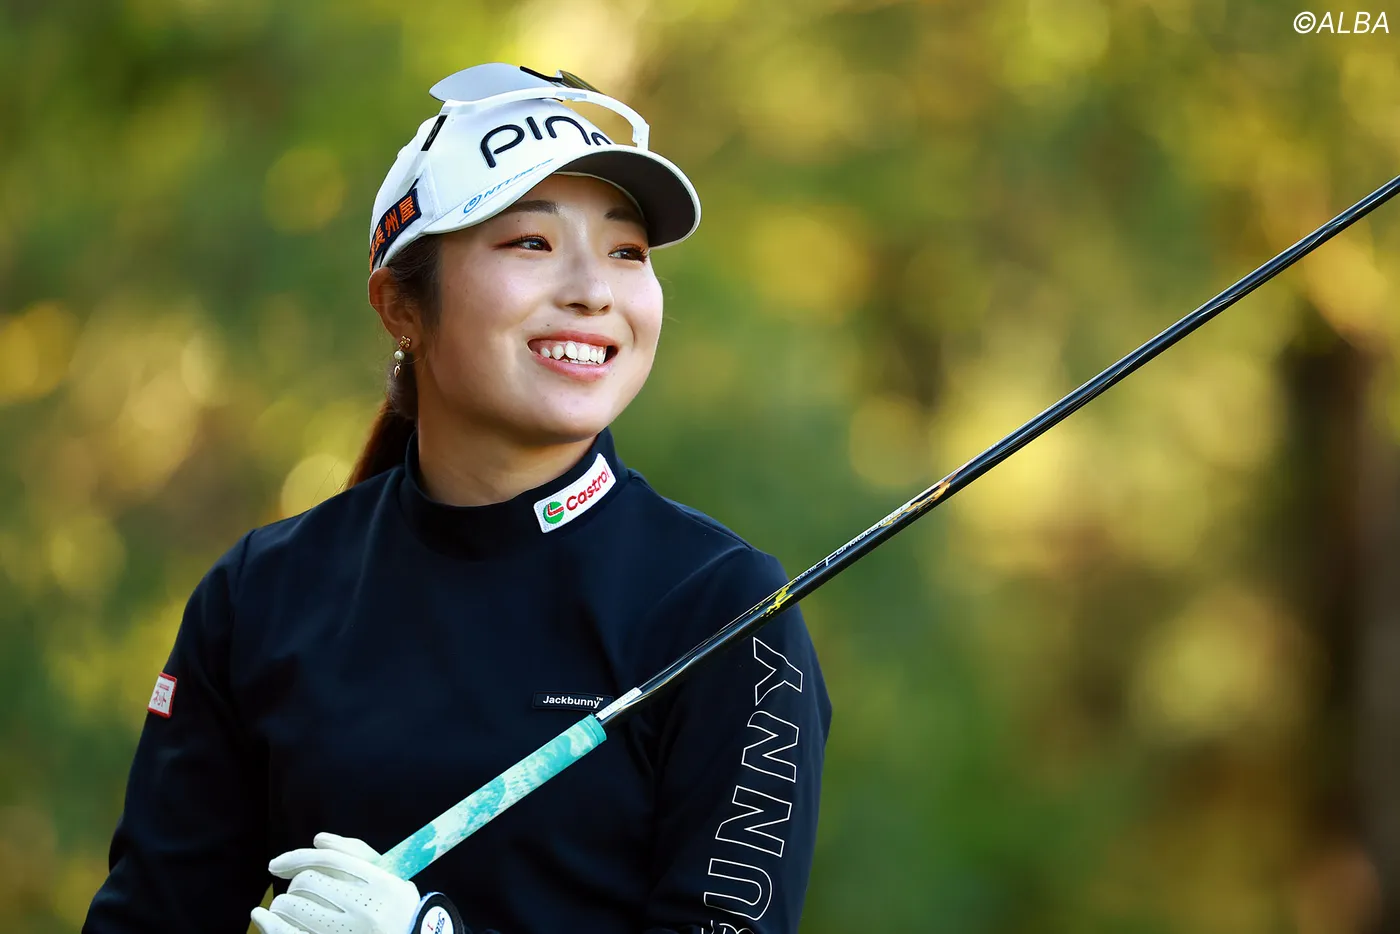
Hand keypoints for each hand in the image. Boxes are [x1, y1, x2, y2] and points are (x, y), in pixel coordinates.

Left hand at [250, 832, 460, 933]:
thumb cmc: (396, 907)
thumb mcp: (389, 875)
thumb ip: (356, 852)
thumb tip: (319, 840)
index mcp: (381, 883)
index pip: (328, 860)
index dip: (297, 857)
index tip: (277, 864)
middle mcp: (365, 908)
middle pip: (308, 882)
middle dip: (294, 884)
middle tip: (295, 892)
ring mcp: (347, 932)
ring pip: (294, 906)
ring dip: (283, 904)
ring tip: (286, 907)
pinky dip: (269, 924)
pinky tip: (260, 917)